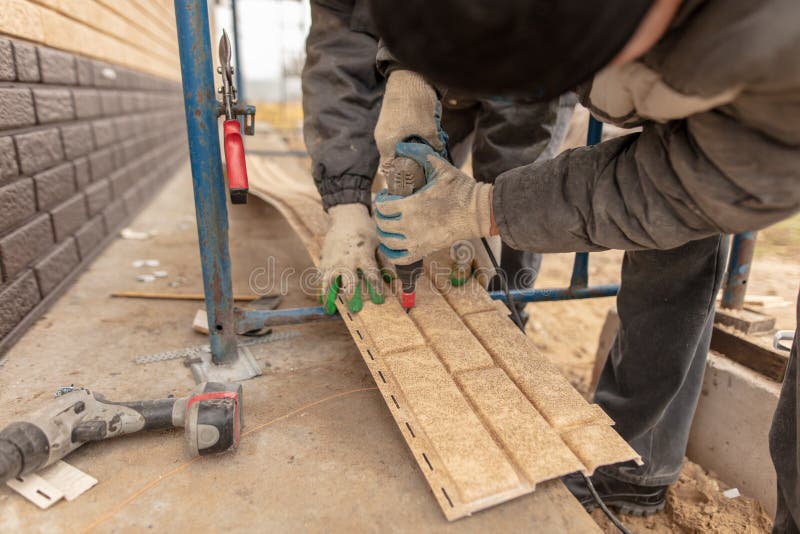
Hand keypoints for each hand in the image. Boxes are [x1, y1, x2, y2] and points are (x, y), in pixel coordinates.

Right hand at [319, 204, 384, 313]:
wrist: (346, 217)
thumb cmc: (366, 233)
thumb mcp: (379, 244)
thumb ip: (385, 262)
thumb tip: (392, 280)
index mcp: (364, 255)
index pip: (371, 275)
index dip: (376, 289)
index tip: (379, 301)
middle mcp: (348, 260)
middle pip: (349, 280)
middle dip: (352, 296)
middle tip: (355, 309)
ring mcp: (334, 261)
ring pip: (330, 281)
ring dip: (330, 297)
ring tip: (330, 310)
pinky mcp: (325, 261)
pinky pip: (321, 278)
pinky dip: (321, 290)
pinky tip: (323, 302)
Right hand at [374, 70, 446, 168]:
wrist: (408, 77)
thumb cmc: (416, 104)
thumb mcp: (429, 128)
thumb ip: (434, 144)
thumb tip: (439, 153)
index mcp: (387, 144)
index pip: (389, 169)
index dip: (399, 176)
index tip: (412, 180)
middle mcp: (382, 138)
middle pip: (392, 159)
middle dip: (406, 164)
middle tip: (421, 169)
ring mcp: (384, 129)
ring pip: (395, 147)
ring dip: (407, 151)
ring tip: (422, 153)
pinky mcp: (390, 120)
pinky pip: (396, 137)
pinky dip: (406, 141)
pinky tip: (419, 139)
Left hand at [374, 143, 493, 264]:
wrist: (478, 212)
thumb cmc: (460, 189)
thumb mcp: (440, 167)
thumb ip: (420, 155)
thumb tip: (402, 146)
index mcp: (411, 206)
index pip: (382, 207)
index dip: (380, 199)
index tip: (386, 195)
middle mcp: (410, 226)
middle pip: (382, 225)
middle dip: (380, 216)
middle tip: (387, 209)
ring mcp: (417, 241)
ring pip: (387, 242)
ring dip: (384, 233)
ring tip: (388, 225)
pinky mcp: (425, 250)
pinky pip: (400, 258)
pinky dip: (391, 253)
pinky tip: (391, 245)